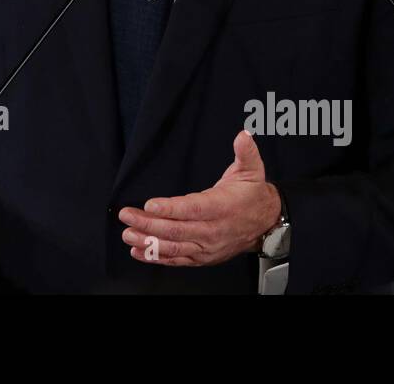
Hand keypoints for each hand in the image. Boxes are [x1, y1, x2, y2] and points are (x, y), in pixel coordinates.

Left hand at [118, 129, 281, 266]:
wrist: (266, 224)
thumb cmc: (252, 195)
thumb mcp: (252, 170)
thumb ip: (245, 152)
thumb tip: (242, 135)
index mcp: (222, 207)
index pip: (192, 209)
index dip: (170, 208)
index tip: (150, 204)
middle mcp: (213, 230)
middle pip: (177, 230)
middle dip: (149, 224)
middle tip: (127, 216)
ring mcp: (207, 246)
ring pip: (174, 247)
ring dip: (149, 242)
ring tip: (128, 234)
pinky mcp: (202, 256)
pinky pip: (178, 259)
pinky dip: (157, 258)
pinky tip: (139, 251)